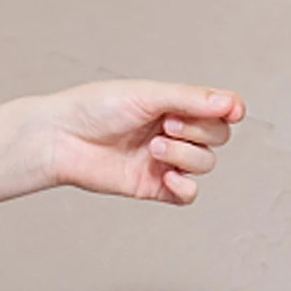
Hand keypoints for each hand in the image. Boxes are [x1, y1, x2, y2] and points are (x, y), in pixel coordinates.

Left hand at [41, 80, 245, 204]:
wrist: (59, 138)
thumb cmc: (95, 107)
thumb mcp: (147, 95)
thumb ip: (190, 99)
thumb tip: (231, 103)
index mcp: (174, 105)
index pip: (220, 110)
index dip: (230, 110)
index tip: (231, 111)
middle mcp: (174, 132)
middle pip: (218, 137)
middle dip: (198, 132)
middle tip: (165, 125)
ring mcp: (167, 161)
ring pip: (205, 164)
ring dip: (185, 156)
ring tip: (153, 148)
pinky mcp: (155, 187)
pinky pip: (189, 195)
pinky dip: (185, 188)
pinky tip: (169, 179)